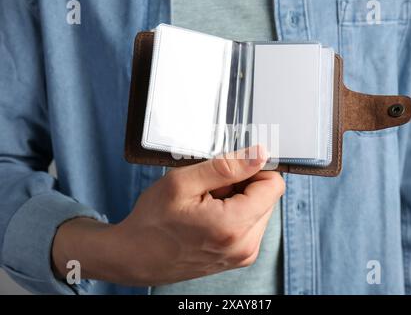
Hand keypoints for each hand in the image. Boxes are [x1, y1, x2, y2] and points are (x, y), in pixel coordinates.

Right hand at [52, 145, 284, 285]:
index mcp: (234, 227)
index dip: (254, 169)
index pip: (274, 185)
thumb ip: (227, 167)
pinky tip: (208, 215)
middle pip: (267, 197)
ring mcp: (243, 255)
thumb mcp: (184, 183)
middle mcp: (245, 246)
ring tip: (206, 204)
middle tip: (210, 189)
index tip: (231, 168)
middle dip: (242, 185)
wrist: (134, 257)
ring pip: (259, 209)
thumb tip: (260, 154)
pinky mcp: (239, 257)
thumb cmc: (152, 222)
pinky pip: (249, 224)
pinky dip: (233, 213)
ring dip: (237, 199)